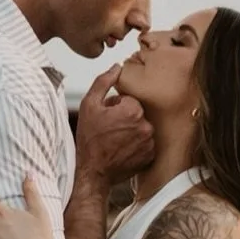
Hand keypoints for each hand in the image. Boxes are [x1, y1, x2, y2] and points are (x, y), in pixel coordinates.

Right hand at [73, 65, 153, 181]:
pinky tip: (123, 150)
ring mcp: (149, 143)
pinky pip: (146, 144)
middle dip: (125, 119)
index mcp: (133, 110)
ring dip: (131, 132)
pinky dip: (137, 145)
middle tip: (109, 130)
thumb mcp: (89, 105)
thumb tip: (117, 67)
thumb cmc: (89, 139)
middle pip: (137, 114)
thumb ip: (103, 82)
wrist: (93, 172)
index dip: (116, 107)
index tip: (106, 118)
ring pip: (142, 128)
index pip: (129, 100)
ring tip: (115, 141)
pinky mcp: (150, 156)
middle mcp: (145, 125)